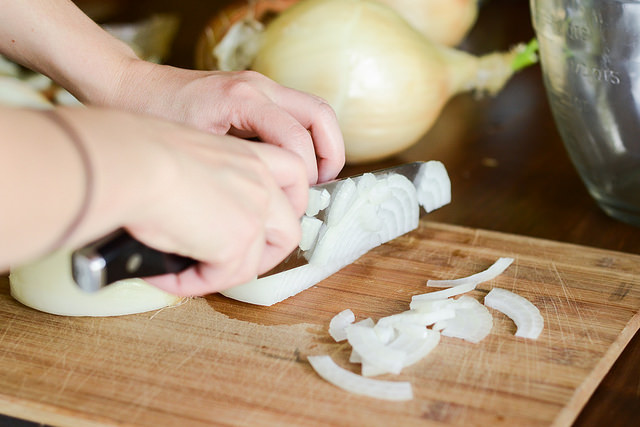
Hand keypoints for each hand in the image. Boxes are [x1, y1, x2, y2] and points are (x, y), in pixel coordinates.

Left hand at [106, 61, 344, 183]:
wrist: (129, 87)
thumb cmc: (153, 117)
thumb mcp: (191, 150)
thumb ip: (231, 170)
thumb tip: (262, 204)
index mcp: (243, 100)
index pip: (297, 137)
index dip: (305, 172)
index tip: (294, 198)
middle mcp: (258, 87)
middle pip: (320, 114)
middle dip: (330, 153)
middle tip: (322, 185)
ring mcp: (258, 86)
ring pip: (313, 111)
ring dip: (322, 144)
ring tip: (314, 178)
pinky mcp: (254, 93)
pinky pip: (295, 113)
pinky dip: (304, 138)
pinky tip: (292, 164)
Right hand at [125, 123, 309, 295]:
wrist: (135, 163)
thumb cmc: (142, 151)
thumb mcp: (188, 155)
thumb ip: (205, 179)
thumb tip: (189, 205)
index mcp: (249, 156)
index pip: (293, 175)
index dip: (289, 202)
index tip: (266, 219)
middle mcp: (260, 183)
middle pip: (289, 227)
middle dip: (267, 252)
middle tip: (233, 259)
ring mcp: (254, 215)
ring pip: (258, 260)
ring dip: (228, 273)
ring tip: (193, 273)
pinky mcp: (237, 244)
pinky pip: (222, 277)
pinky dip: (193, 283)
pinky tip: (164, 275)